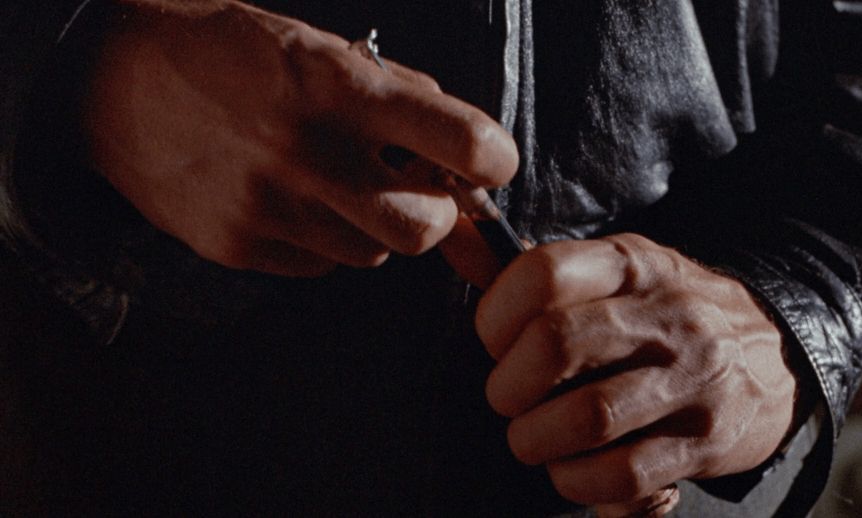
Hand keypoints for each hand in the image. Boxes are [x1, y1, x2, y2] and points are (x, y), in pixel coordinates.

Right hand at [82, 0, 517, 275]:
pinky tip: (291, 200)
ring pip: (372, 254)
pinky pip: (319, 266)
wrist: (112, 79)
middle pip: (423, 229)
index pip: (461, 142)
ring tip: (334, 185)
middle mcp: (308, 154)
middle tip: (416, 190)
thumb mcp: (318, 47)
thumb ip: (399, 97)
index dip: (493, 158)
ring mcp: (270, 207)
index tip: (489, 162)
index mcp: (340, 88)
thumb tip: (466, 153)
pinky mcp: (238, 246)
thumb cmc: (227, 54)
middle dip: (435, 216)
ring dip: (374, 226)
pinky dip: (322, 240)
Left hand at [475, 233, 796, 510]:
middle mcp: (666, 314)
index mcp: (632, 264)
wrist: (779, 351)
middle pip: (555, 345)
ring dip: (536, 440)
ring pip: (587, 416)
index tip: (493, 341)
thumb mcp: (617, 272)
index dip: (496, 315)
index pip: (544, 273)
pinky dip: (578, 481)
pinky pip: (624, 474)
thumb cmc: (671, 314)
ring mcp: (692, 378)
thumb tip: (451, 236)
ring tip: (532, 439)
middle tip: (507, 398)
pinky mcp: (706, 441)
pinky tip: (573, 469)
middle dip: (507, 385)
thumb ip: (535, 269)